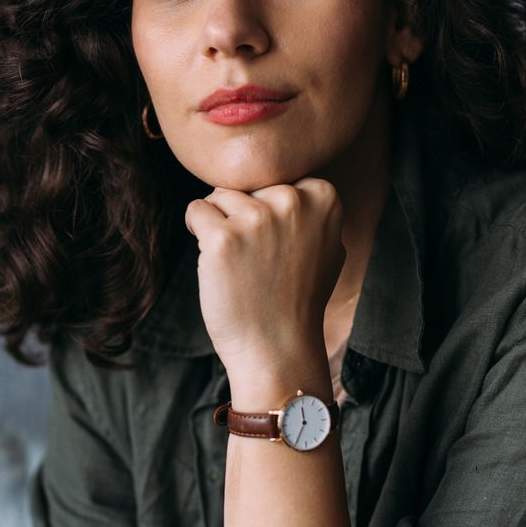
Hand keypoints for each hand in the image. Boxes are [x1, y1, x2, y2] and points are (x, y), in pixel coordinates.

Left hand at [184, 177, 345, 378]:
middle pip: (247, 185)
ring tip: (239, 262)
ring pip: (220, 196)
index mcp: (323, 196)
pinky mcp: (222, 237)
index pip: (277, 179)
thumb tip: (296, 185)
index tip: (279, 245)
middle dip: (244, 215)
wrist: (278, 347)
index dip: (270, 211)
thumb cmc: (299, 298)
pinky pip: (196, 210)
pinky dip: (198, 231)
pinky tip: (216, 260)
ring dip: (220, 224)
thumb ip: (314, 210)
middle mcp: (292, 200)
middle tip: (258, 259)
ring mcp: (257, 218)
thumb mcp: (329, 246)